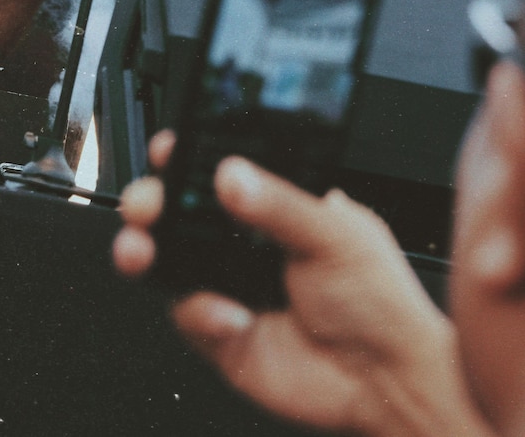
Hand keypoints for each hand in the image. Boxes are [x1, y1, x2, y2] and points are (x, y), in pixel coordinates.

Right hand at [113, 133, 491, 436]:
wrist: (388, 381)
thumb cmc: (380, 300)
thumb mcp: (334, 234)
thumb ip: (280, 204)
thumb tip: (233, 176)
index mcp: (274, 204)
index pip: (219, 168)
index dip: (187, 156)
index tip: (169, 148)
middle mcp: (244, 241)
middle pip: (179, 211)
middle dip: (150, 201)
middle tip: (145, 204)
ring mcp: (228, 284)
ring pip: (168, 259)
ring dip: (145, 250)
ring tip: (141, 251)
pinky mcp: (219, 330)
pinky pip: (186, 312)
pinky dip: (200, 311)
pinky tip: (231, 315)